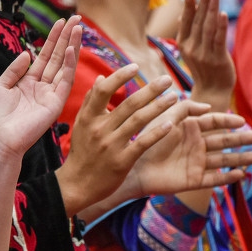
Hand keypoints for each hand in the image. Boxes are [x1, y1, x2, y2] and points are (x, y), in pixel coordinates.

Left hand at [0, 16, 81, 165]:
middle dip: (66, 37)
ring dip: (71, 46)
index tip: (61, 22)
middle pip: (57, 57)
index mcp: (28, 82)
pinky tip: (71, 50)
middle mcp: (42, 87)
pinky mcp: (55, 104)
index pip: (44, 56)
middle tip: (77, 18)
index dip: (52, 39)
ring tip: (78, 28)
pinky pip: (64, 81)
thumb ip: (14, 70)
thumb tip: (27, 53)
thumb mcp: (0, 87)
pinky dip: (68, 65)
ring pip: (64, 65)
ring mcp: (50, 95)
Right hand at [59, 66, 180, 209]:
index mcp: (88, 117)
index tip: (136, 66)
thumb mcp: (81, 125)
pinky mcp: (122, 161)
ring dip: (159, 106)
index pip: (104, 90)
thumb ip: (91, 102)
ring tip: (174, 97)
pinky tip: (171, 123)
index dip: (120, 76)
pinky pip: (143, 142)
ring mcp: (111, 145)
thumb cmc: (82, 152)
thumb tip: (100, 79)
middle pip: (129, 103)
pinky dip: (157, 132)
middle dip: (150, 89)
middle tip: (167, 79)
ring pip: (139, 120)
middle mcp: (100, 129)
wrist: (77, 184)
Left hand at [120, 105, 251, 198]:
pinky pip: (214, 179)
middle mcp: (196, 146)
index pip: (214, 122)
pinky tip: (240, 174)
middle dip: (242, 139)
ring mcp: (196, 163)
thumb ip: (184, 109)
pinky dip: (227, 177)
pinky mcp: (193, 180)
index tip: (242, 121)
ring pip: (224, 160)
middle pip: (224, 141)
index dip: (228, 121)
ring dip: (241, 158)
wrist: (131, 166)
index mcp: (190, 129)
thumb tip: (209, 107)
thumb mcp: (164, 118)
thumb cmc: (145, 140)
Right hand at [177, 0, 234, 108]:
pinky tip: (222, 13)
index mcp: (183, 44)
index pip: (186, 21)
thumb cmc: (204, 70)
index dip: (188, 6)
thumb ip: (188, 34)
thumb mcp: (191, 51)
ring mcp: (203, 54)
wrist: (211, 92)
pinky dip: (220, 25)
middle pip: (197, 20)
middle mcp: (191, 48)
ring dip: (211, 8)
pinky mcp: (217, 59)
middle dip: (203, 1)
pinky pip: (218, 39)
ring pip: (207, 26)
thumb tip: (182, 16)